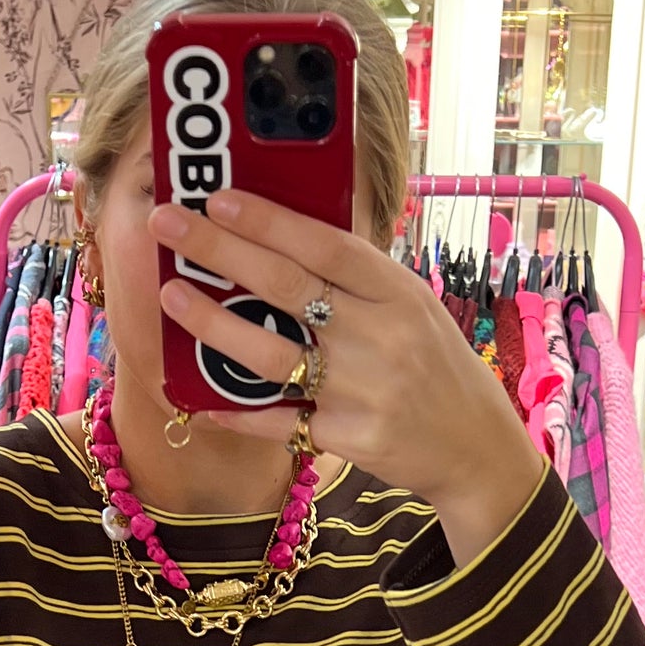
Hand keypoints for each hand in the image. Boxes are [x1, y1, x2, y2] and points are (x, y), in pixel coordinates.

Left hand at [149, 190, 545, 568]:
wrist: (475, 448)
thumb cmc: (434, 366)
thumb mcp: (412, 307)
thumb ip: (358, 280)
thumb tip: (280, 235)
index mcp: (399, 293)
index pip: (326, 246)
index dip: (269, 220)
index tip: (218, 197)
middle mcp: (381, 337)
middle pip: (287, 287)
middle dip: (220, 251)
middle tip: (169, 224)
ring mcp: (362, 390)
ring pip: (271, 353)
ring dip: (213, 324)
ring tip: (171, 296)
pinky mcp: (348, 438)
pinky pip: (276, 420)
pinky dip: (232, 409)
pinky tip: (193, 395)